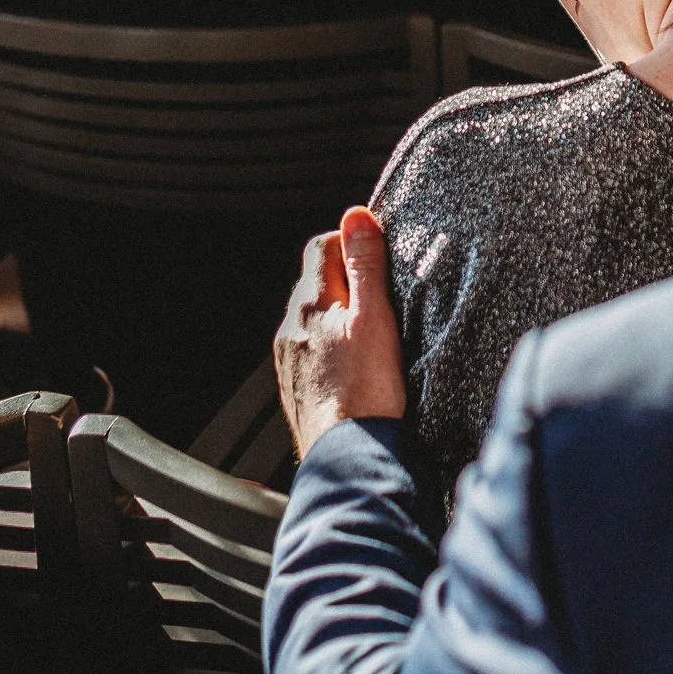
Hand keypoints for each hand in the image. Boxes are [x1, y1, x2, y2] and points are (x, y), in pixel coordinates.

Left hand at [275, 206, 407, 458]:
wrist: (347, 456)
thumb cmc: (365, 392)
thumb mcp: (374, 317)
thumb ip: (365, 265)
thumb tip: (356, 216)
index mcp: (309, 304)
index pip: (322, 246)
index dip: (351, 243)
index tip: (378, 258)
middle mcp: (291, 328)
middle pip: (317, 282)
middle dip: (347, 281)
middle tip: (383, 297)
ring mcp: (290, 360)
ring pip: (314, 320)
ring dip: (339, 317)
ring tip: (373, 335)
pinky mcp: (296, 387)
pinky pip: (312, 351)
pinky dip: (333, 349)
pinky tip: (357, 368)